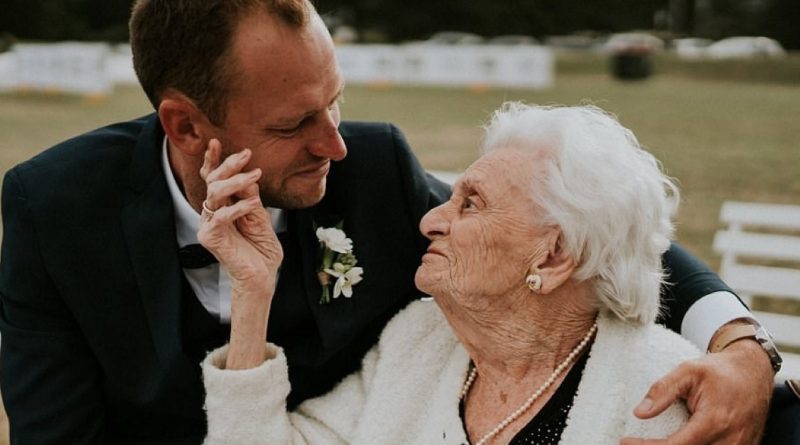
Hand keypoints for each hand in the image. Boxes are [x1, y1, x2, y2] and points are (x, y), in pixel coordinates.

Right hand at [198, 139, 282, 288]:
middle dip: (229, 164)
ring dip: (236, 181)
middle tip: (246, 154)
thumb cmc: (261, 247)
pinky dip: (239, 207)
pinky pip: (221, 216)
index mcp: (222, 205)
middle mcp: (212, 212)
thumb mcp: (259, 215)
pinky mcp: (210, 237)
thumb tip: (248, 176)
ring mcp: (208, 224)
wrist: (261, 275)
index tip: (216, 142)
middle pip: (213, 181)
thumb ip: (250, 197)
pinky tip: (255, 203)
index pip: (212, 179)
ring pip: (215, 193)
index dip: (213, 161)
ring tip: (256, 175)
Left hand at [620, 340, 771, 444]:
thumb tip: (640, 412)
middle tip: (635, 443)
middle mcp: (729, 440)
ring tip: (653, 442)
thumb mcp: (688, 371)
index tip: (625, 441)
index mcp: (714, 420)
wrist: (754, 372)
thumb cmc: (721, 370)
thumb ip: (663, 390)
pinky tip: (678, 442)